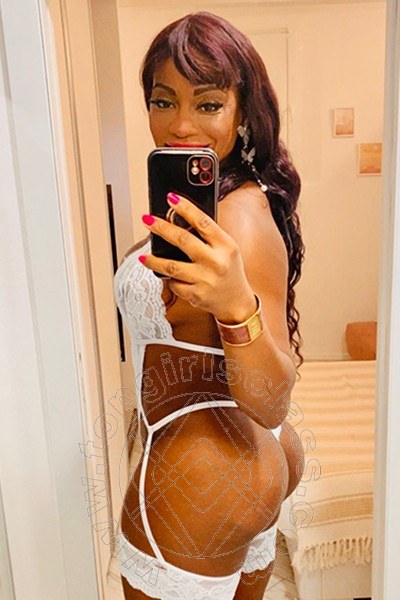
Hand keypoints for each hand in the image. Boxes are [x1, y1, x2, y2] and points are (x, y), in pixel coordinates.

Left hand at [140, 192, 256, 322]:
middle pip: (183, 240)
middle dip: (161, 228)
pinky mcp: (196, 295)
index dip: (185, 208)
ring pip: (172, 267)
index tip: (171, 198)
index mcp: (226, 246)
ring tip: (143, 257)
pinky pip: (175, 284)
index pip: (203, 222)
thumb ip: (210, 237)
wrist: (237, 303)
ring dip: (153, 261)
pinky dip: (169, 280)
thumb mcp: (228, 250)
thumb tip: (180, 219)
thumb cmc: (229, 271)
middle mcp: (216, 262)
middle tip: (147, 220)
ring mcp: (205, 280)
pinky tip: (168, 276)